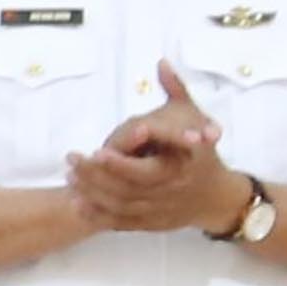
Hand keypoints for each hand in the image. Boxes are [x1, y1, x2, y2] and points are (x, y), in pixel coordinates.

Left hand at [65, 64, 235, 233]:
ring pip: (124, 204)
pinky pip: (123, 222)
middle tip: (73, 158)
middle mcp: (174, 185)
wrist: (216, 196)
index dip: (125, 160)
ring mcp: (164, 207)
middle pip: (132, 184)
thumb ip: (175, 89)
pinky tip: (77, 204)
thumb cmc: (200, 152)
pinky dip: (99, 215)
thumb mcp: (194, 116)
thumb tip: (161, 62)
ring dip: (94, 192)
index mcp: (185, 160)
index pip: (153, 162)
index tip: (99, 149)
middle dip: (100, 173)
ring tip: (70, 176)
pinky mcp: (153, 223)